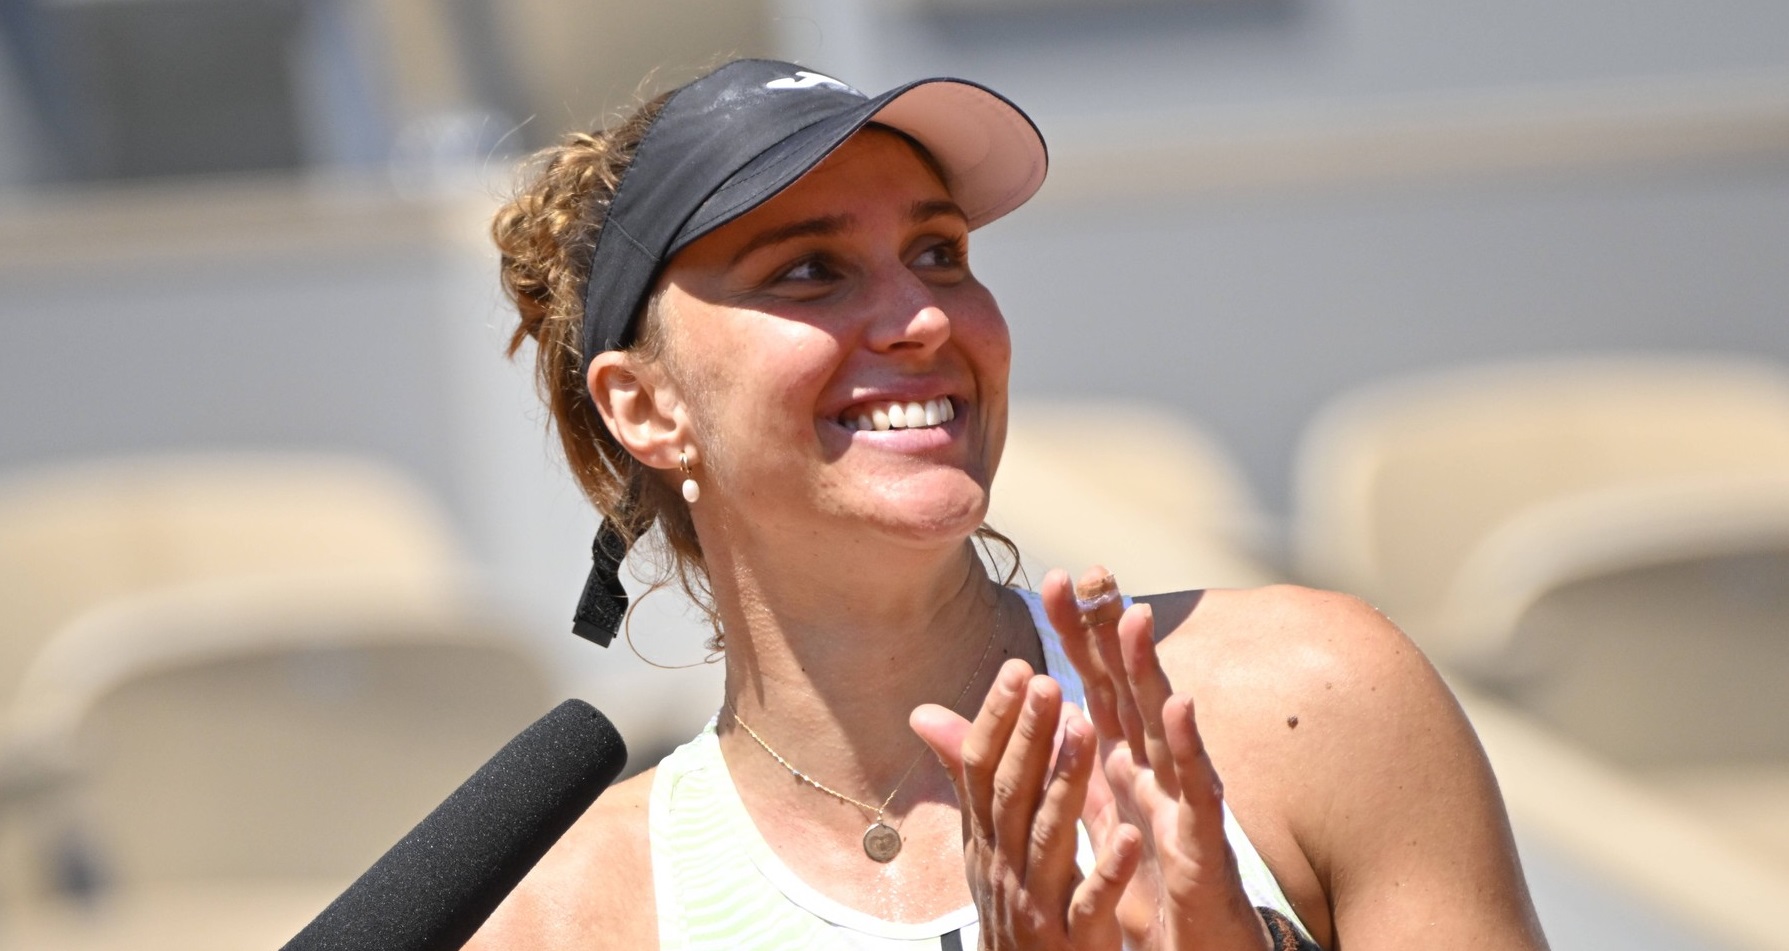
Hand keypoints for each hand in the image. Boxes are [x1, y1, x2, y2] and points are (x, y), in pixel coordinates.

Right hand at [913, 658, 1141, 949]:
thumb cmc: (1012, 907)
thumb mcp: (984, 844)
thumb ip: (968, 779)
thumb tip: (923, 713)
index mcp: (986, 839)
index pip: (981, 771)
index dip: (995, 720)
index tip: (1018, 667)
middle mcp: (1003, 867)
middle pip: (1011, 795)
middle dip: (1029, 737)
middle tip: (1049, 682)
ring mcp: (1036, 907)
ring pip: (1047, 840)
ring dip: (1065, 785)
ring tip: (1088, 731)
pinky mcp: (1074, 945)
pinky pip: (1090, 906)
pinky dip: (1108, 871)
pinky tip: (1129, 836)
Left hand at [1042, 568, 1272, 950]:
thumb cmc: (1141, 887)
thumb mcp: (1078, 819)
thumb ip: (1031, 765)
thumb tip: (955, 720)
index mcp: (1121, 763)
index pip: (1094, 686)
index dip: (1076, 636)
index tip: (1053, 580)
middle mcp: (1155, 769)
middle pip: (1130, 688)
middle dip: (1111, 631)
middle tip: (1093, 572)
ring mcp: (1183, 799)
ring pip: (1165, 725)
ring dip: (1151, 670)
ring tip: (1132, 616)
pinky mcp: (1204, 840)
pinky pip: (1198, 788)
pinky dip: (1189, 747)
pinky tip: (1180, 708)